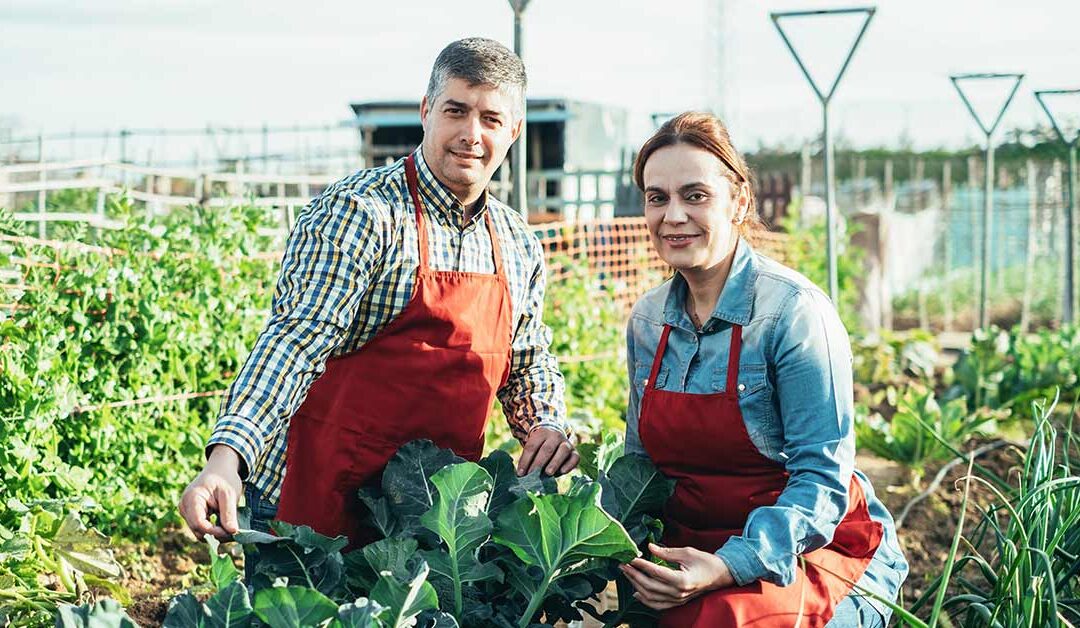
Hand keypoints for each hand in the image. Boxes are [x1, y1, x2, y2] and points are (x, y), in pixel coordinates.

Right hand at [178, 445, 242, 540]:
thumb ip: (229, 513)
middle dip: (216, 534)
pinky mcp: (191, 515)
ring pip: (199, 532)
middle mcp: (184, 506)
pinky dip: (213, 529)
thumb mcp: (230, 494)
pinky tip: (224, 524)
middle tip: (234, 531)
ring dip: (215, 533)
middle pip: (197, 530)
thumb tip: (233, 532)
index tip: (231, 531)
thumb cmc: (225, 478)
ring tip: (230, 526)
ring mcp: (186, 511)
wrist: (219, 470)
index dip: (214, 531)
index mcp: (191, 498)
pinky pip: (200, 528)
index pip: (199, 523)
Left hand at [516, 427, 578, 476]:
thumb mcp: (533, 448)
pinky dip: (569, 465)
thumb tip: (521, 475)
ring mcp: (567, 443)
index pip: (532, 447)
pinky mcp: (575, 452)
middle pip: (547, 449)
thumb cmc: (540, 447)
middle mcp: (555, 436)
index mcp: (541, 434)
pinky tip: (562, 472)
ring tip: (548, 473)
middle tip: (533, 475)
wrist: (556, 438)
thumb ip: (528, 460)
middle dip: (539, 463)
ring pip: (563, 451)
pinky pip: (575, 458)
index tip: (520, 473)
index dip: (525, 461)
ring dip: (555, 462)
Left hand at [619, 543, 735, 609]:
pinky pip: (657, 605)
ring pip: (650, 597)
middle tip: (623, 564)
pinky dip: (645, 600)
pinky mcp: (677, 602)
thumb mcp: (687, 552)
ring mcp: (677, 600)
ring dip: (636, 585)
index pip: (655, 572)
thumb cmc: (706, 562)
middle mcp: (678, 593)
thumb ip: (666, 552)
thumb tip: (649, 547)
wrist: (720, 576)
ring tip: (627, 574)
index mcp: (681, 580)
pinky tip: (636, 592)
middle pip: (649, 586)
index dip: (640, 564)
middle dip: (634, 574)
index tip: (630, 557)